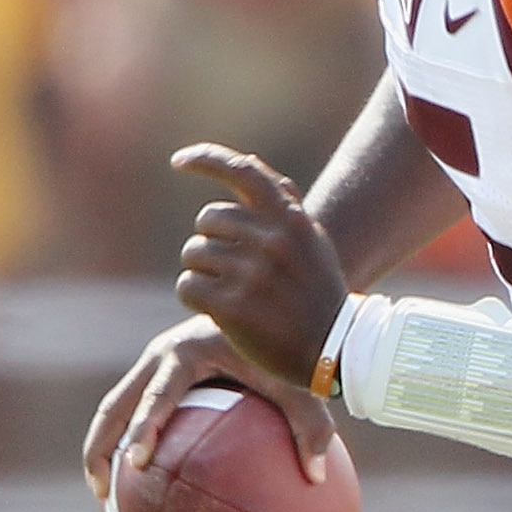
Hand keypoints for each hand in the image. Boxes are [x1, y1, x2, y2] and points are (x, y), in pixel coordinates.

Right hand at [83, 314, 337, 496]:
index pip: (158, 395)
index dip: (145, 428)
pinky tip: (139, 481)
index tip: (138, 462)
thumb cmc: (287, 346)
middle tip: (101, 491)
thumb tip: (317, 478)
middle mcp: (161, 355)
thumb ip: (311, 424)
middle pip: (115, 404)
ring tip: (104, 495)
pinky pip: (137, 409)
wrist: (274, 302)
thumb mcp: (300, 383)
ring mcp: (156, 363)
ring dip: (102, 447)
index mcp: (188, 352)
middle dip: (100, 446)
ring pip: (114, 407)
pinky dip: (129, 439)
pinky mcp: (161, 373)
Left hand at [170, 144, 349, 392]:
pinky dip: (195, 298)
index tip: (179, 161)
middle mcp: (272, 242)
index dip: (207, 160)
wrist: (333, 352)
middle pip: (208, 221)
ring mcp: (251, 274)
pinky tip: (219, 310)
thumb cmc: (317, 293)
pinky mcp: (232, 306)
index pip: (244, 173)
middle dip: (213, 243)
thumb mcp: (311, 243)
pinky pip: (187, 286)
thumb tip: (246, 162)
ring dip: (204, 273)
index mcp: (292, 221)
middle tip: (234, 270)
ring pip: (193, 255)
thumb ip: (283, 204)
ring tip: (233, 293)